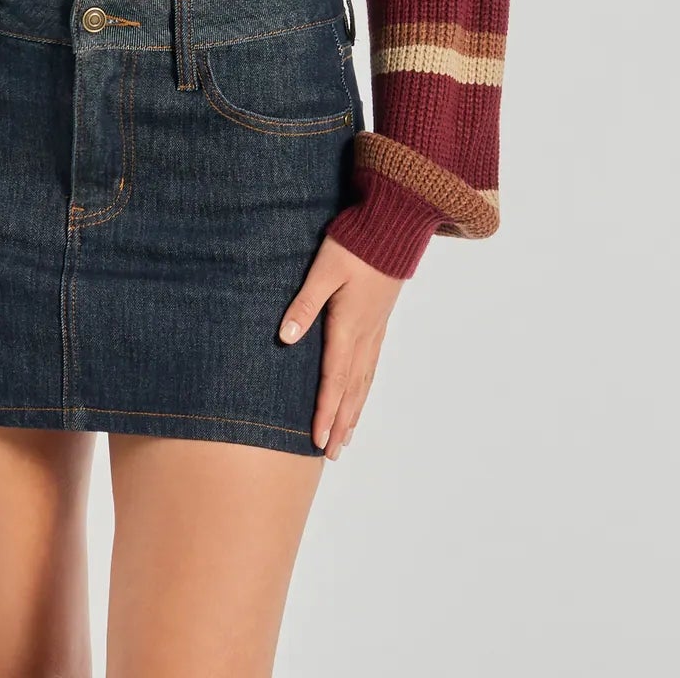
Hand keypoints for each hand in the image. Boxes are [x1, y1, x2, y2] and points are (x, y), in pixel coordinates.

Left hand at [278, 234, 403, 458]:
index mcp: (349, 326)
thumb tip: (285, 339)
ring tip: (346, 436)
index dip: (326, 412)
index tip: (318, 441)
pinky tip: (361, 392)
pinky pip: (372, 365)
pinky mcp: (380, 320)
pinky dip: (365, 388)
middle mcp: (365, 335)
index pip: (334, 380)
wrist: (394, 227)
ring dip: (354, 410)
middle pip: (351, 389)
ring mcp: (376, 329)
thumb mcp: (323, 270)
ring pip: (364, 380)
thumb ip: (304, 305)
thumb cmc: (354, 245)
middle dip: (340, 422)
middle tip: (331, 454)